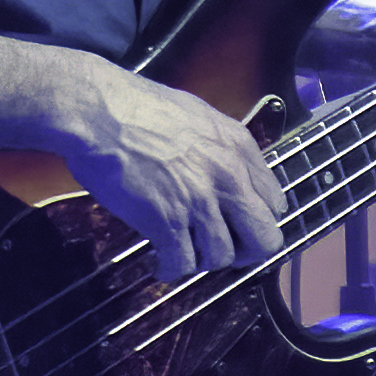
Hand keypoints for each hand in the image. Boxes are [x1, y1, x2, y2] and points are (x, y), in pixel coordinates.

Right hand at [56, 55, 282, 281]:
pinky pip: (183, 264)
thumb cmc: (139, 106)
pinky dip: (170, 268)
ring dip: (203, 260)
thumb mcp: (200, 116)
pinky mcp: (167, 221)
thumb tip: (230, 170)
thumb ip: (223, 147)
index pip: (275, 204)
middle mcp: (228, 177)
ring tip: (184, 250)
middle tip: (223, 249)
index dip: (256, 220)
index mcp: (239, 148)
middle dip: (246, 251)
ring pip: (223, 257)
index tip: (239, 225)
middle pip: (264, 239)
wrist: (100, 111)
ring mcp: (199, 201)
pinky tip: (160, 261)